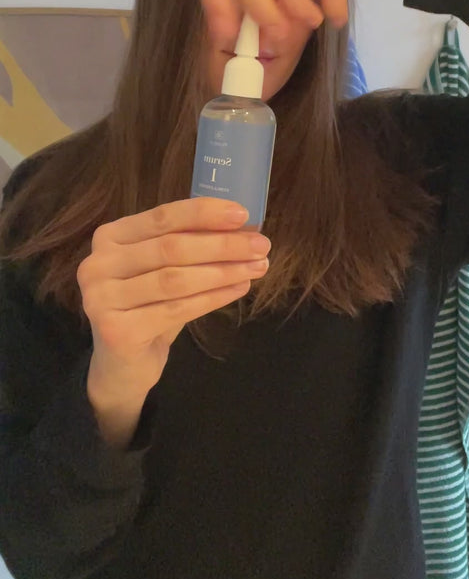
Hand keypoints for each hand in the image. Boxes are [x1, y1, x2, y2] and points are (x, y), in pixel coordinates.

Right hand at [78, 198, 270, 397]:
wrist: (122, 365)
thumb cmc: (148, 306)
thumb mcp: (163, 268)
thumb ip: (189, 244)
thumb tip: (243, 227)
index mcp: (110, 236)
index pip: (162, 217)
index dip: (203, 213)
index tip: (242, 215)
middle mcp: (97, 263)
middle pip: (171, 247)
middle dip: (222, 244)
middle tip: (261, 245)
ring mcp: (101, 298)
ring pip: (175, 279)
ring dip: (223, 271)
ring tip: (257, 267)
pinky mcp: (116, 331)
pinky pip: (176, 309)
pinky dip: (213, 298)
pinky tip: (238, 289)